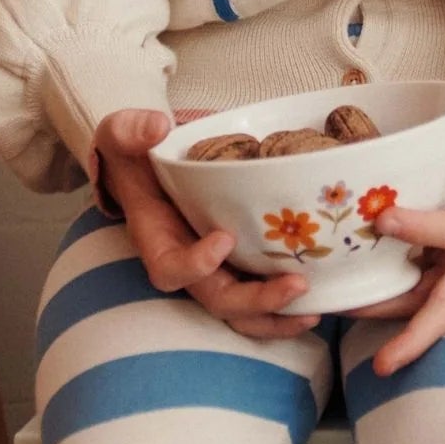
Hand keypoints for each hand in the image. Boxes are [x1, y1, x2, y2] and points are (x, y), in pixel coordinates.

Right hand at [91, 109, 322, 340]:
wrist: (147, 165)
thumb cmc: (133, 154)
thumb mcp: (120, 134)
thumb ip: (130, 130)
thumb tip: (158, 127)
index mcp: (157, 238)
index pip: (170, 269)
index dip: (196, 264)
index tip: (224, 237)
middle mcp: (187, 263)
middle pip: (217, 300)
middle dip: (256, 300)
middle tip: (296, 283)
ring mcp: (216, 269)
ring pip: (242, 312)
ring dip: (278, 316)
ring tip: (315, 310)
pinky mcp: (239, 262)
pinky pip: (261, 296)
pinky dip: (289, 304)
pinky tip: (323, 297)